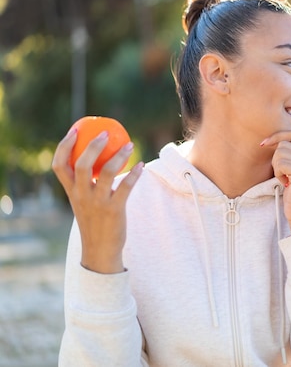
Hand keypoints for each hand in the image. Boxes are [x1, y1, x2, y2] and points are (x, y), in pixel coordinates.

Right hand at [51, 128, 142, 273]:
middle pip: (82, 164)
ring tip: (130, 145)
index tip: (75, 130)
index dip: (64, 146)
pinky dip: (134, 173)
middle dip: (93, 145)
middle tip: (106, 133)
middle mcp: (81, 195)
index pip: (59, 165)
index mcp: (71, 191)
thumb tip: (98, 159)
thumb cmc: (94, 221)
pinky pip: (126, 186)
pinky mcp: (114, 210)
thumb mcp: (84, 201)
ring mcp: (97, 203)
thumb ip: (87, 183)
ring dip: (120, 156)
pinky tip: (141, 165)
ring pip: (107, 172)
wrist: (99, 250)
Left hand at [261, 131, 290, 233]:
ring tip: (286, 180)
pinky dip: (278, 173)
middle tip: (283, 174)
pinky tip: (286, 184)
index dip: (277, 136)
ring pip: (280, 152)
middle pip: (284, 143)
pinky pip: (280, 163)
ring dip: (277, 167)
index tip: (263, 144)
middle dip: (277, 159)